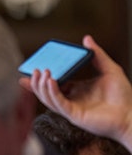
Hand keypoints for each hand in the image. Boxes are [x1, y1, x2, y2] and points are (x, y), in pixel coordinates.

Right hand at [24, 35, 131, 151]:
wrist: (130, 113)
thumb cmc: (123, 95)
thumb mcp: (110, 69)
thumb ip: (97, 55)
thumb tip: (87, 39)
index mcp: (77, 90)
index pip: (55, 83)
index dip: (42, 78)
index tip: (33, 69)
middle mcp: (71, 100)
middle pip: (47, 92)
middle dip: (37, 82)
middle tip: (33, 71)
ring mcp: (71, 108)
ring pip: (48, 98)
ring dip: (42, 86)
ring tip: (41, 73)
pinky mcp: (73, 115)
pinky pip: (58, 103)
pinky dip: (52, 92)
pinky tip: (51, 81)